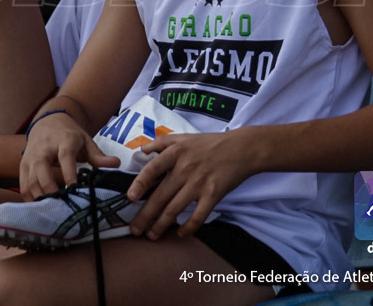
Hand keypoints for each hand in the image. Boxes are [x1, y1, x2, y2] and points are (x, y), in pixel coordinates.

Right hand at [18, 112, 118, 199]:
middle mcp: (44, 149)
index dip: (69, 173)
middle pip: (41, 169)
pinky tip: (42, 207)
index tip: (74, 189)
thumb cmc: (70, 135)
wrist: (47, 123)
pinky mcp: (23, 166)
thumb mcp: (86, 141)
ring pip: (30, 180)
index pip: (65, 157)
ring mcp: (30, 158)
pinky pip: (24, 186)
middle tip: (61, 204)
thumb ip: (98, 156)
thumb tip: (116, 164)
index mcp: (63, 141)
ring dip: (40, 197)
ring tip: (53, 209)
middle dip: (49, 188)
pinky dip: (31, 199)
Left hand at [126, 131, 251, 239]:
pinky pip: (198, 216)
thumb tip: (141, 151)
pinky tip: (180, 234)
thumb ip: (161, 142)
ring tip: (152, 235)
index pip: (153, 169)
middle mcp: (185, 168)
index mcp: (176, 152)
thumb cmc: (210, 143)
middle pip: (160, 196)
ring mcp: (199, 183)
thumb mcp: (184, 137)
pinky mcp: (213, 195)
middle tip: (135, 229)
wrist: (242, 149)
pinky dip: (188, 228)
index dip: (140, 183)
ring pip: (175, 209)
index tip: (130, 198)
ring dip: (161, 225)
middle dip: (145, 216)